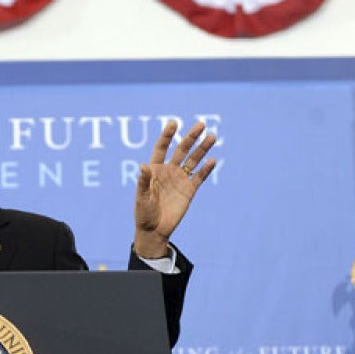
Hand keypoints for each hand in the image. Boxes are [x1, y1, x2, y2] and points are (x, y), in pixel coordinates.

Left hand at [134, 120, 216, 257]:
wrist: (154, 230)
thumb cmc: (143, 213)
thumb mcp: (141, 198)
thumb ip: (143, 182)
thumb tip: (143, 165)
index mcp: (155, 170)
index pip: (162, 148)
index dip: (167, 136)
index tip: (174, 123)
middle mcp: (169, 171)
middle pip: (181, 150)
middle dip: (191, 137)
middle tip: (201, 124)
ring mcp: (180, 180)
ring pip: (193, 160)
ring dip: (203, 149)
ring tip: (212, 137)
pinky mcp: (189, 190)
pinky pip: (199, 177)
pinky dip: (206, 169)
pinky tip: (213, 160)